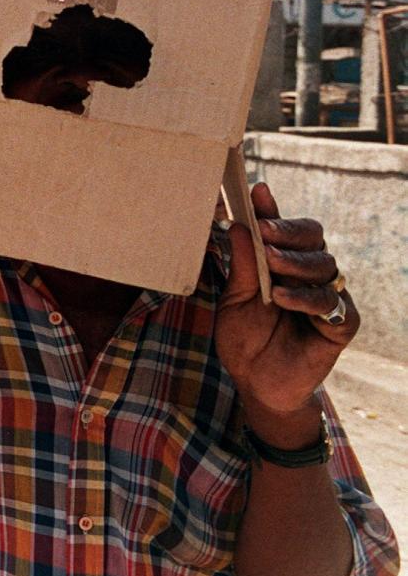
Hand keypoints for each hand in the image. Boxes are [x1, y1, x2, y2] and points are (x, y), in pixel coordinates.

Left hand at [216, 183, 358, 439]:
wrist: (257, 383)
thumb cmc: (245, 338)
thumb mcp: (234, 300)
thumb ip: (241, 266)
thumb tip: (238, 226)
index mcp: (282, 262)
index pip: (283, 228)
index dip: (273, 209)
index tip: (257, 192)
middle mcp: (309, 273)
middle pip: (312, 237)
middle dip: (287, 231)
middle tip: (264, 231)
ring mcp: (327, 296)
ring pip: (324, 265)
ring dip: (295, 262)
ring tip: (270, 264)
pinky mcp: (340, 323)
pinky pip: (331, 303)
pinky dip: (306, 298)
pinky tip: (282, 297)